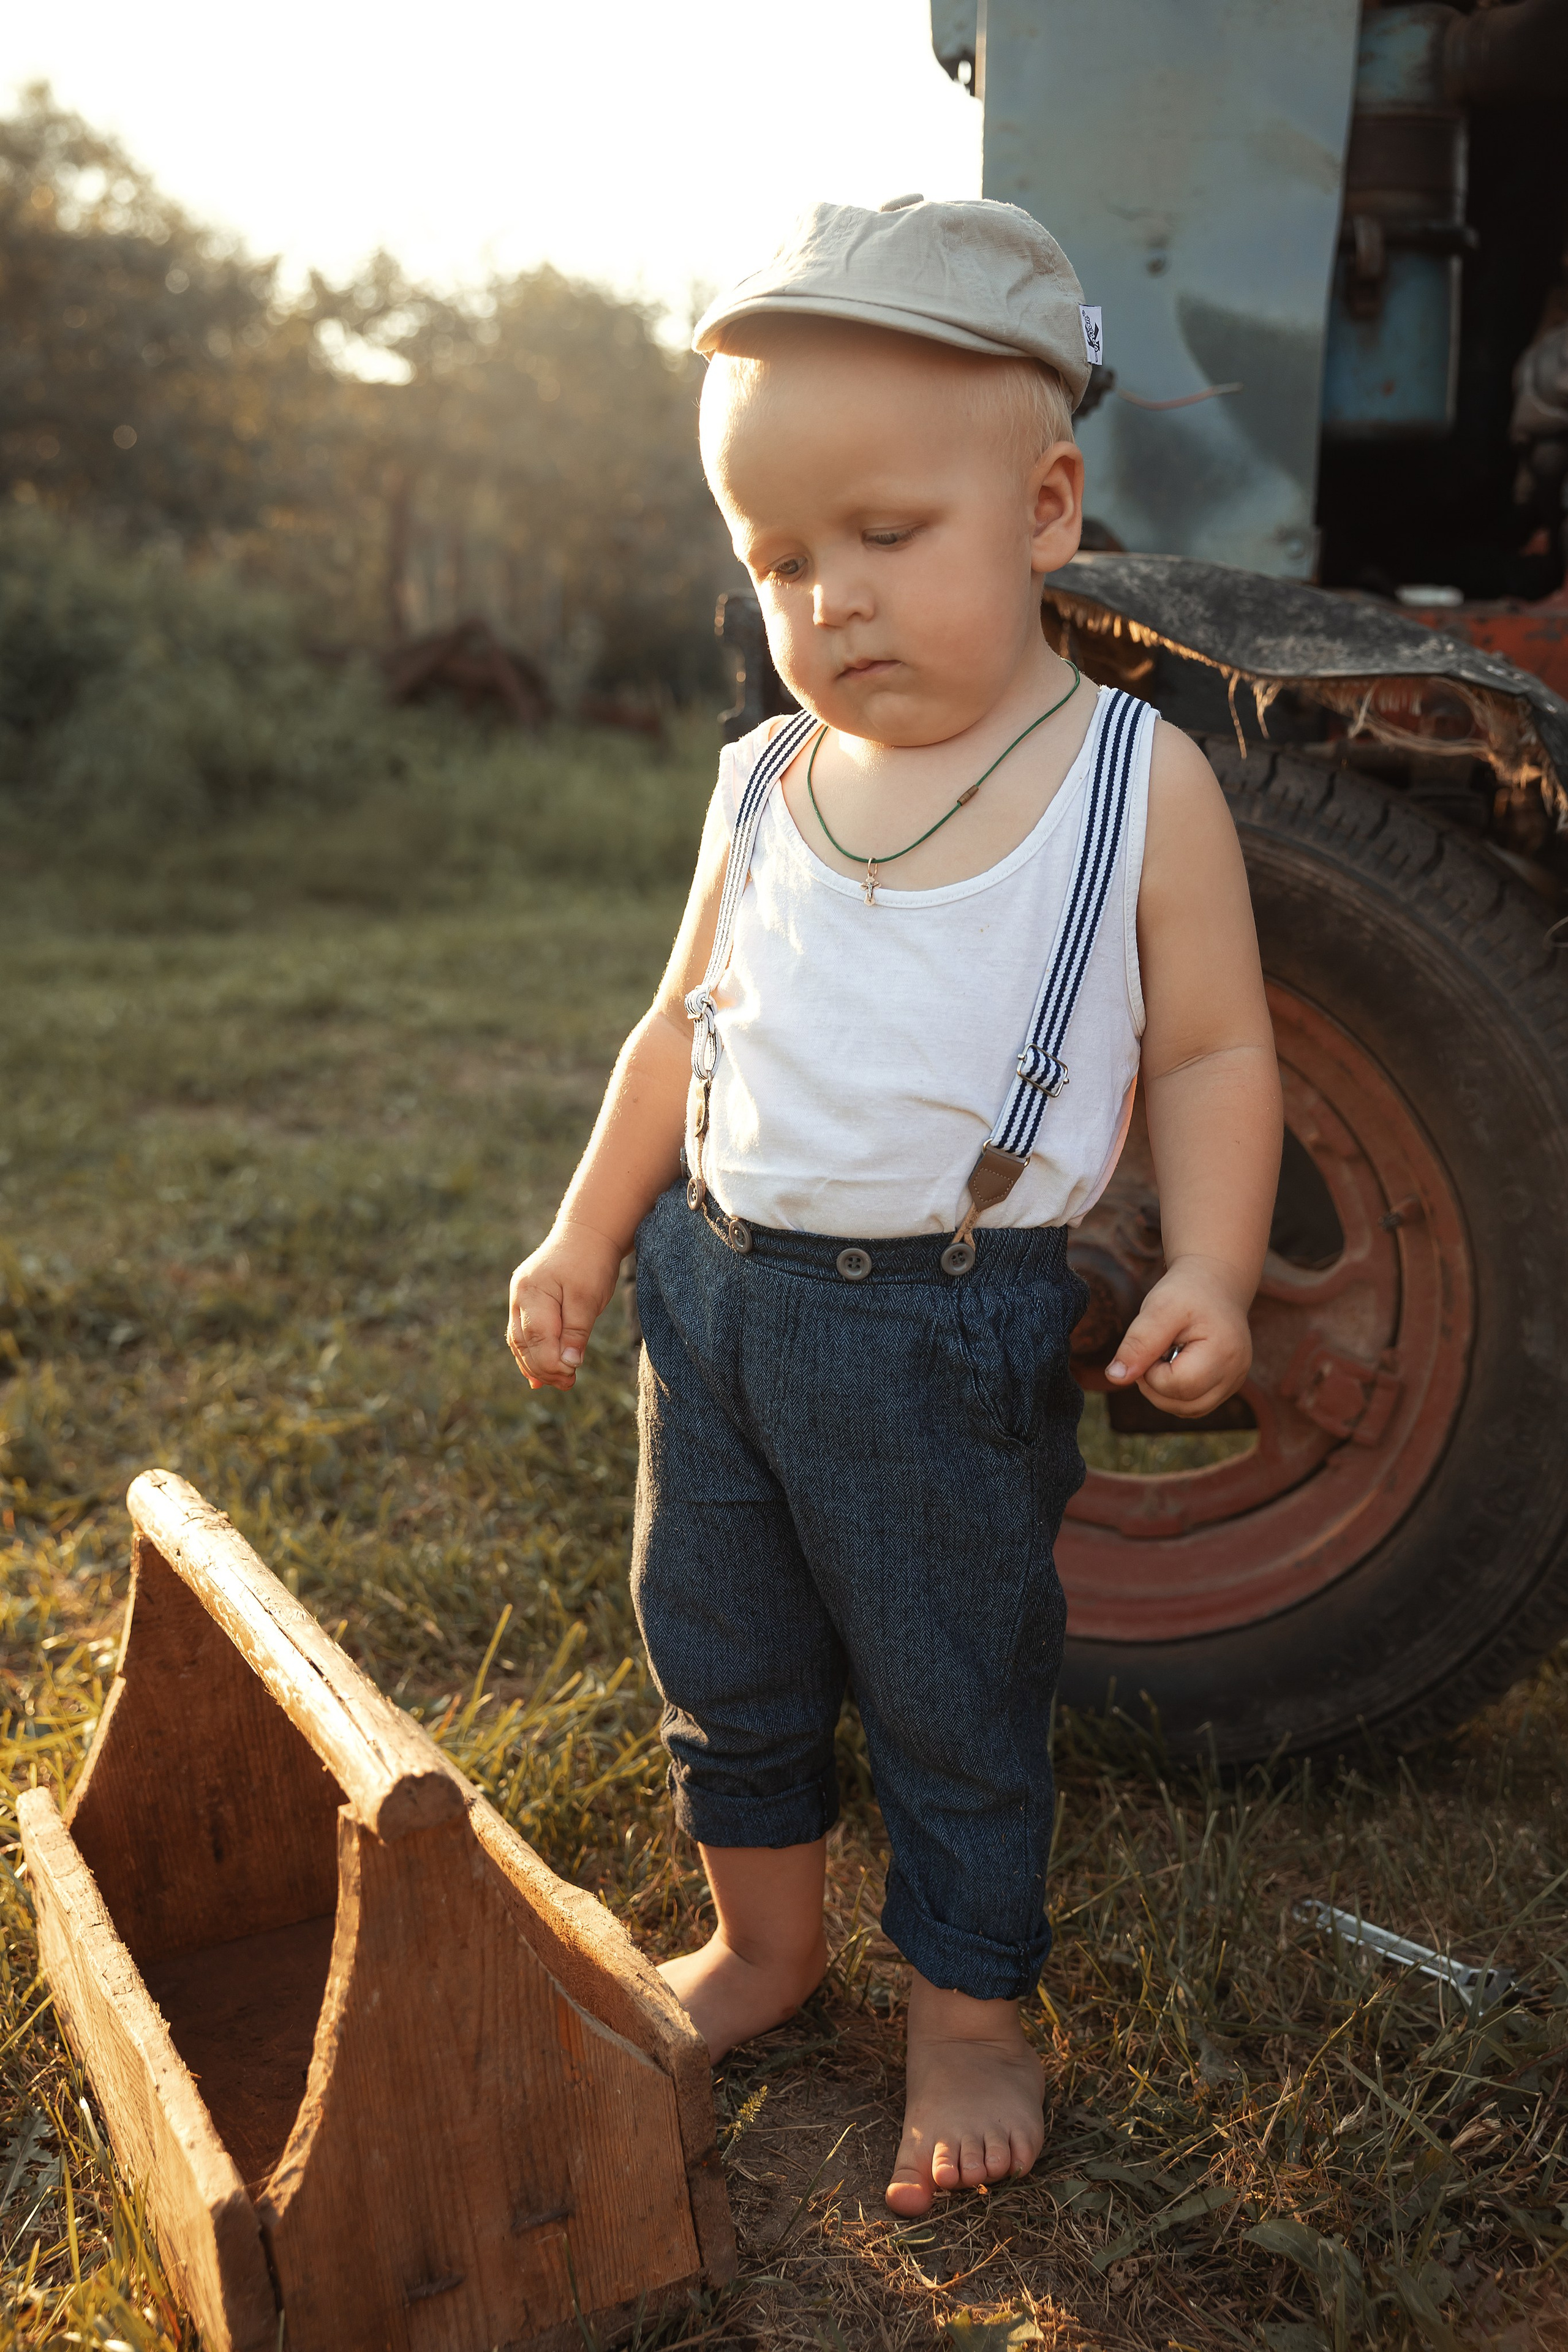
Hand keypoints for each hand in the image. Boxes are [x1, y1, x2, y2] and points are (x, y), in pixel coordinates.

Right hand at [507, 1222, 623, 1390]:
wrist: (588, 1232)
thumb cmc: (591, 1261)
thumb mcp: (588, 1296)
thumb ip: (576, 1330)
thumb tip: (568, 1364)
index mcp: (532, 1292)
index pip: (536, 1339)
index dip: (551, 1363)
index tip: (570, 1377)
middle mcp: (520, 1295)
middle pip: (524, 1344)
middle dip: (544, 1368)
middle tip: (568, 1384)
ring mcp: (520, 1298)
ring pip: (520, 1342)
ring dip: (537, 1365)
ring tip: (559, 1383)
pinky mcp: (527, 1302)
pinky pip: (523, 1335)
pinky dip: (531, 1355)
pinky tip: (538, 1377)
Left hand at [1104, 1254, 1252, 1419]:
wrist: (1215, 1284)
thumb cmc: (1187, 1293)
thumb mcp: (1159, 1308)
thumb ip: (1138, 1343)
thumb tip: (1115, 1378)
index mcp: (1223, 1353)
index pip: (1175, 1386)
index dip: (1151, 1370)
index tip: (1153, 1343)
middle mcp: (1235, 1374)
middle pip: (1182, 1404)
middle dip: (1156, 1383)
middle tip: (1156, 1349)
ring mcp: (1234, 1382)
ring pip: (1187, 1409)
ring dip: (1164, 1390)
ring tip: (1165, 1356)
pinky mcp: (1227, 1385)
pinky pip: (1195, 1404)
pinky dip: (1177, 1392)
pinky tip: (1175, 1364)